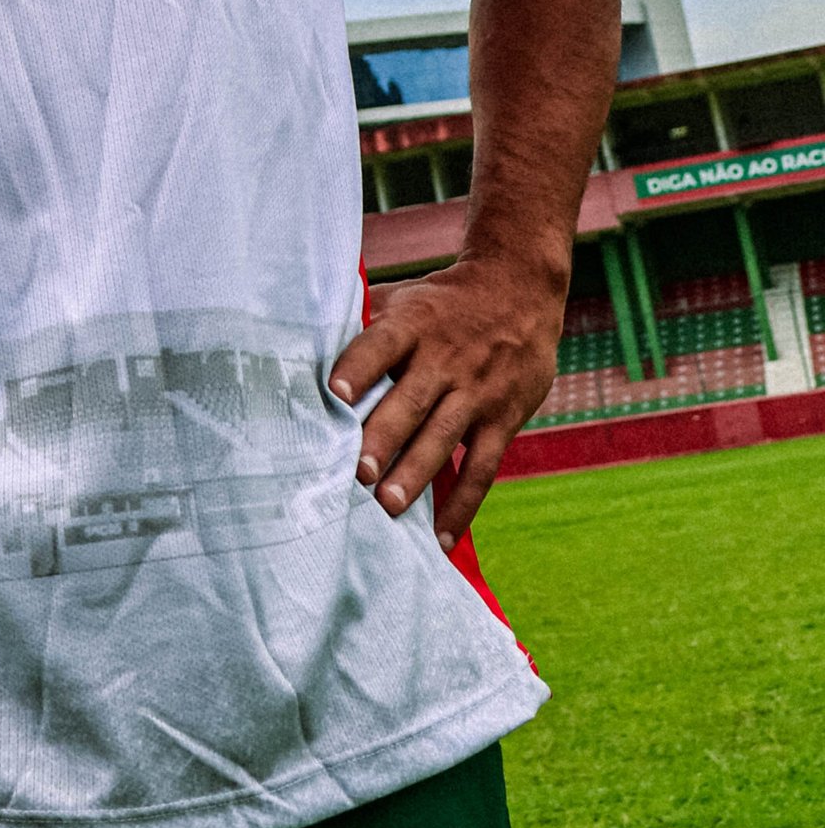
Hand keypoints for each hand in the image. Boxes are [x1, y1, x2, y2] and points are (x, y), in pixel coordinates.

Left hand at [329, 258, 563, 550]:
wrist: (519, 290)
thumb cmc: (443, 302)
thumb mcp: (407, 298)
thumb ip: (368, 328)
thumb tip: (307, 353)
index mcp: (414, 323)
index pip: (381, 344)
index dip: (357, 368)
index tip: (333, 394)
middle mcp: (445, 358)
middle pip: (410, 400)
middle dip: (383, 437)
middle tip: (357, 473)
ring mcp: (477, 391)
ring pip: (443, 437)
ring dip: (415, 474)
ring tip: (387, 506)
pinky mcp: (504, 419)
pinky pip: (483, 468)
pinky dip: (463, 505)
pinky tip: (441, 538)